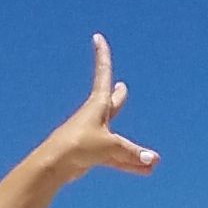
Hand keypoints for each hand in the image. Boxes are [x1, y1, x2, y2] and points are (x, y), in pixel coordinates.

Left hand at [37, 32, 158, 186]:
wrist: (54, 165)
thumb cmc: (79, 147)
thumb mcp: (110, 147)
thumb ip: (133, 153)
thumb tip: (153, 161)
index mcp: (97, 104)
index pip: (103, 73)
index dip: (102, 55)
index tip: (97, 37)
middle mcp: (95, 118)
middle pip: (111, 104)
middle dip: (117, 96)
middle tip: (121, 87)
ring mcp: (93, 136)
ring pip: (117, 139)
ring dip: (133, 145)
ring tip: (148, 151)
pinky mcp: (91, 155)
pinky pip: (116, 158)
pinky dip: (130, 163)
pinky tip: (146, 171)